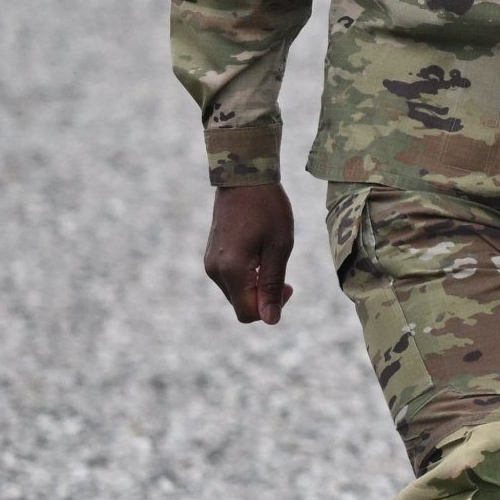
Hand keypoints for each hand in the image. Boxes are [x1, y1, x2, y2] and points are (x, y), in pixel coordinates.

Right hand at [204, 181, 293, 325]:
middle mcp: (214, 271)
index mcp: (231, 271)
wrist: (244, 179)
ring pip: (236, 294)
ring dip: (257, 287)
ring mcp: (210, 264)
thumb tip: (270, 320)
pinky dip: (248, 277)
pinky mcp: (212, 257)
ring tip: (271, 259)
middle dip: (265, 298)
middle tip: (285, 275)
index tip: (288, 286)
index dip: (271, 309)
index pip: (247, 313)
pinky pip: (231, 280)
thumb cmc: (268, 210)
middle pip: (241, 306)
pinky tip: (260, 255)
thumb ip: (272, 286)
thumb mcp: (279, 248)